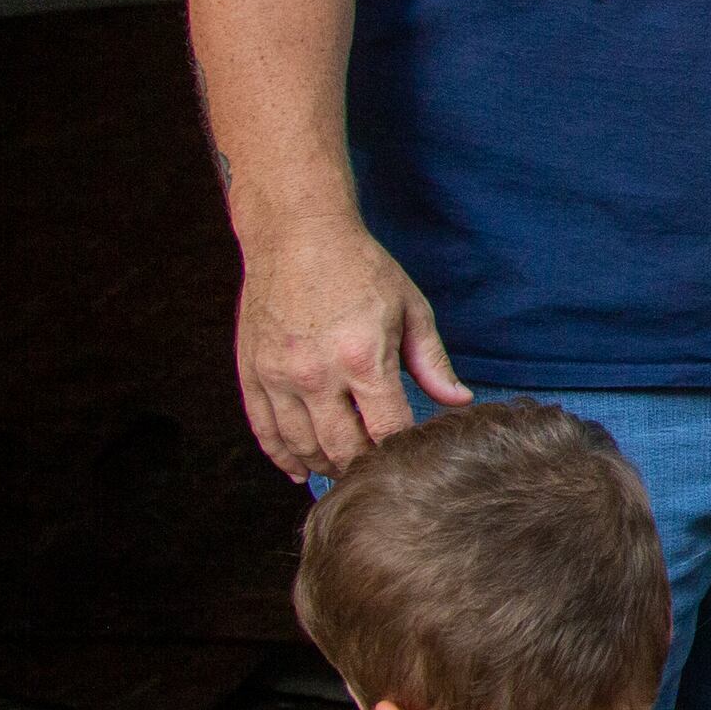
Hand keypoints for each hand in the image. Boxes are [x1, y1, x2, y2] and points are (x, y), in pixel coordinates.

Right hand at [235, 218, 468, 479]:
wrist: (296, 235)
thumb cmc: (361, 269)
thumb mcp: (411, 309)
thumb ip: (433, 363)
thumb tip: (459, 403)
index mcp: (363, 359)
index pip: (387, 430)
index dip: (403, 451)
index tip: (414, 458)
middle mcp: (316, 374)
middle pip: (343, 448)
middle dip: (366, 466)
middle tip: (381, 474)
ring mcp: (278, 377)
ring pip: (301, 446)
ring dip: (326, 466)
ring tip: (346, 472)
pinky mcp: (252, 374)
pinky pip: (264, 431)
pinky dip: (282, 457)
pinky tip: (300, 470)